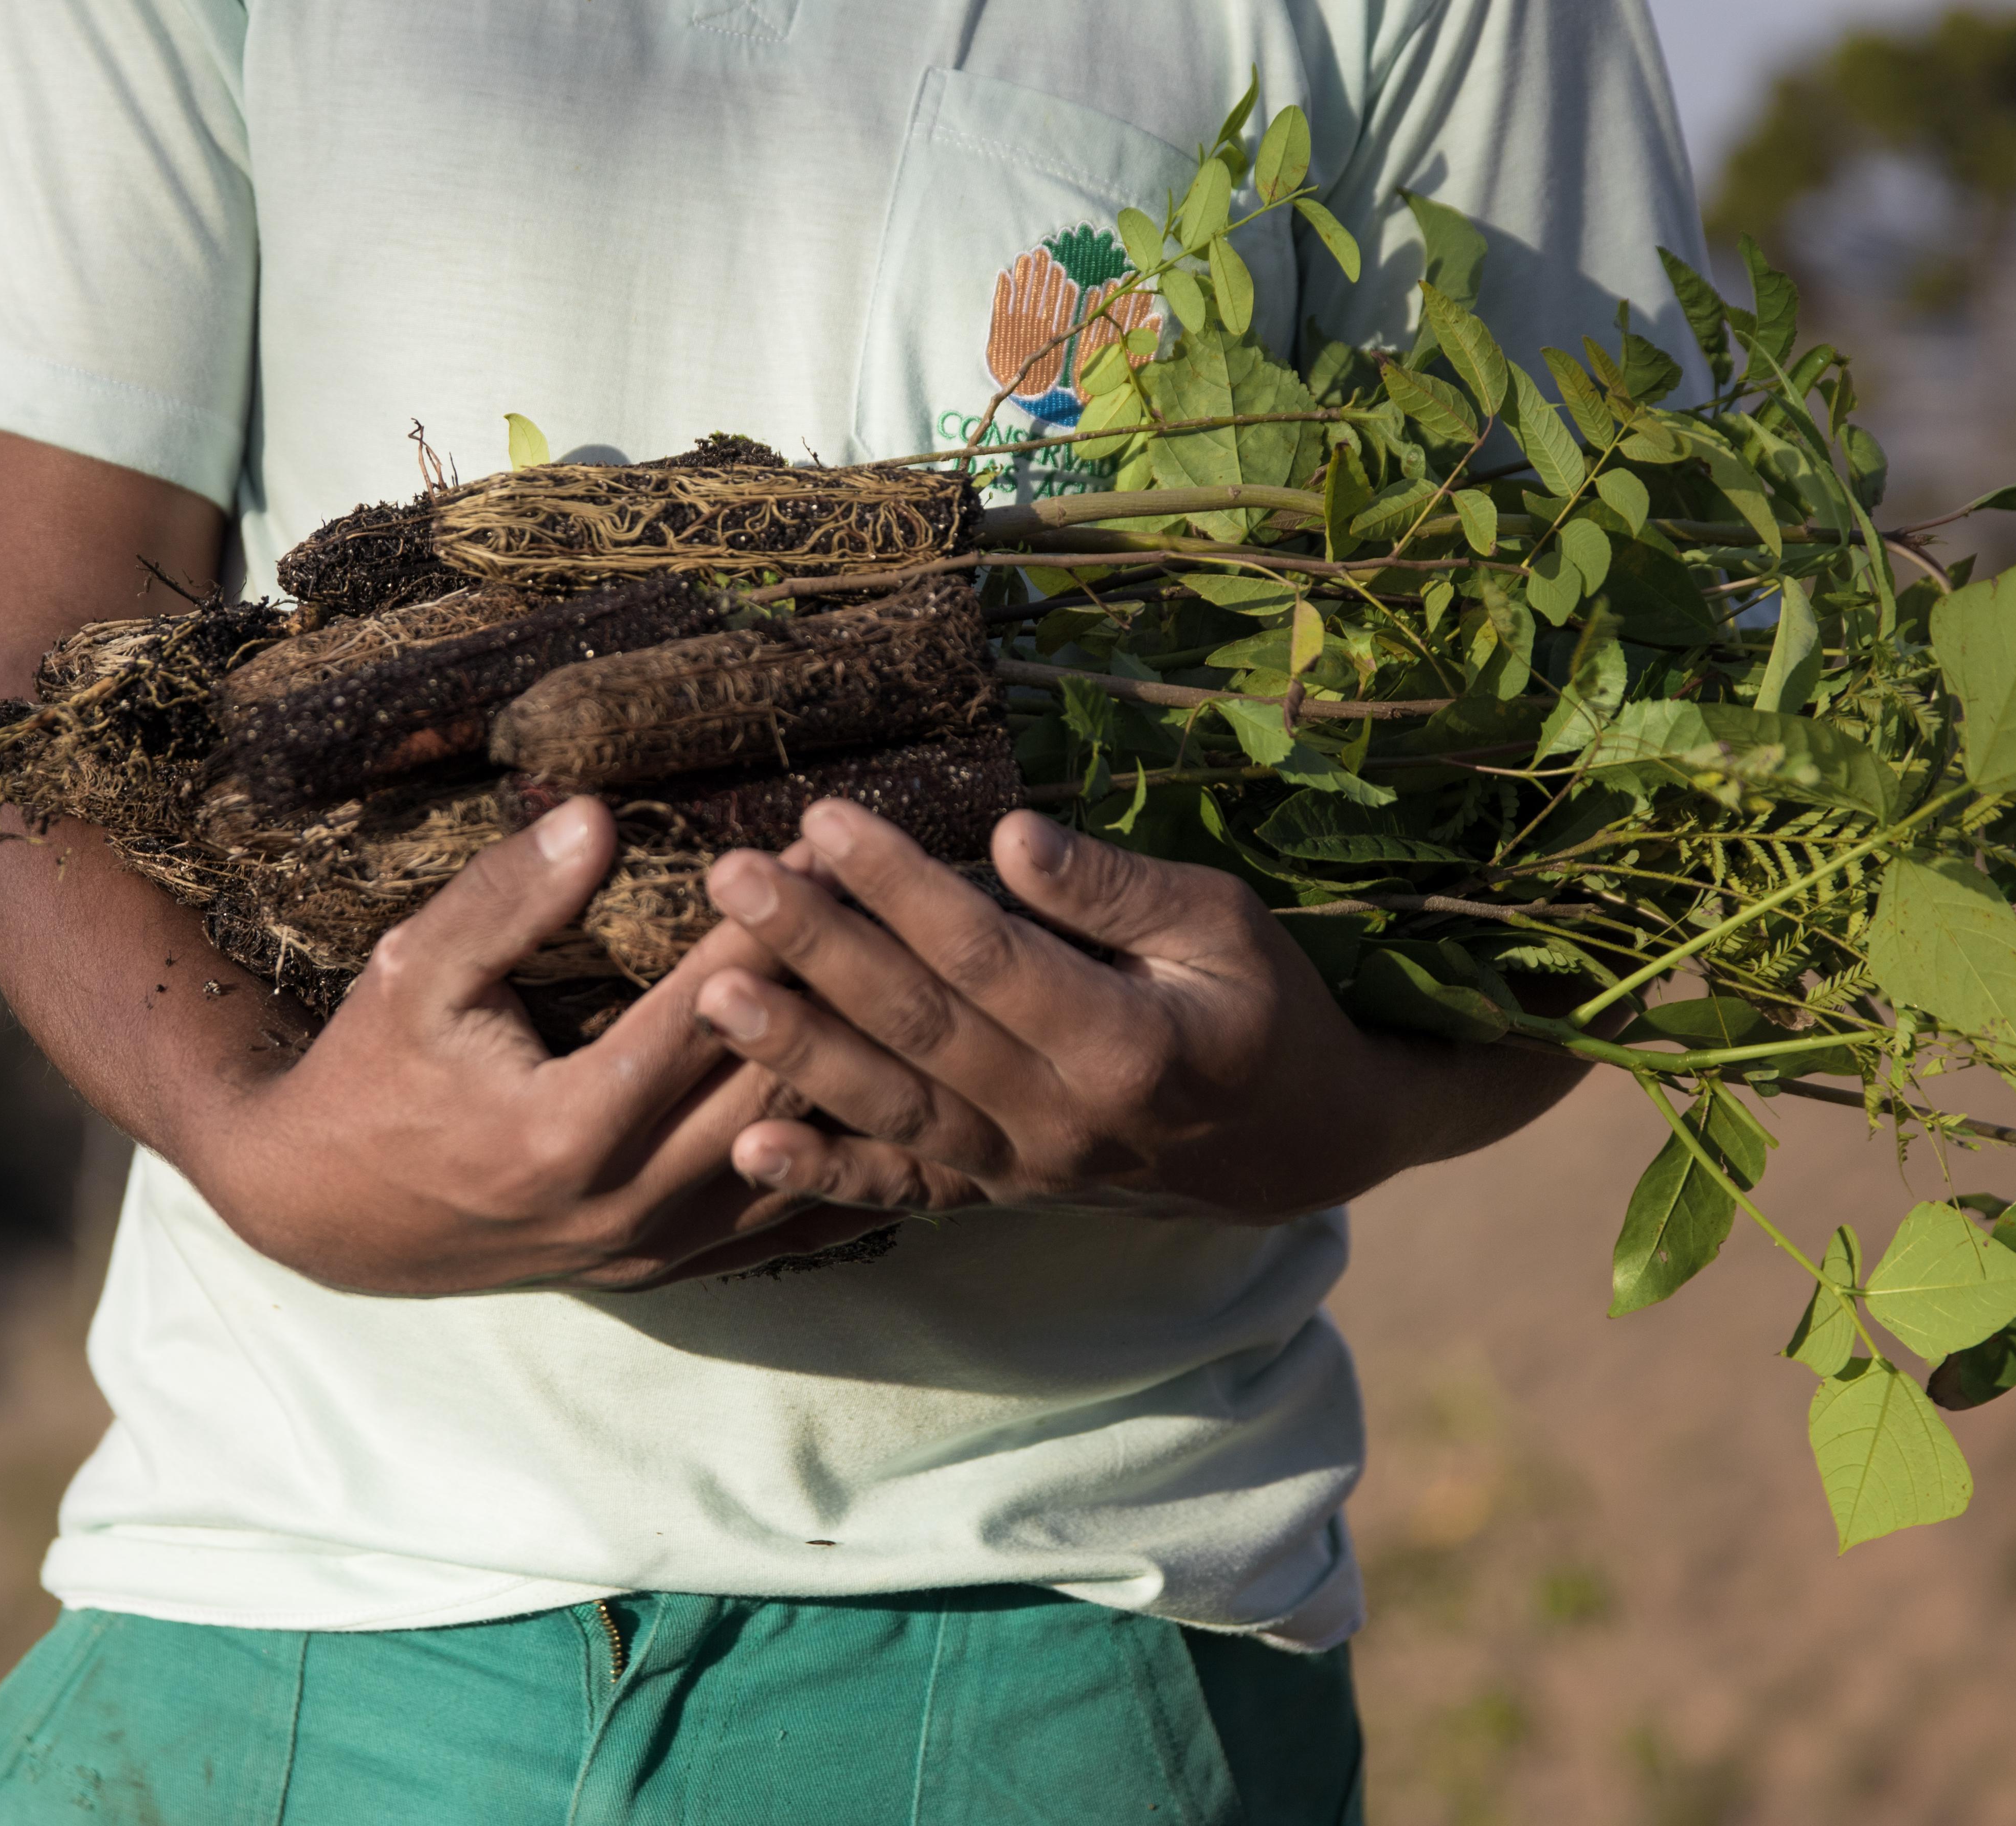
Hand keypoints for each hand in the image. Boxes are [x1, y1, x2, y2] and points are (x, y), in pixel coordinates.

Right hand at [192, 798, 904, 1294]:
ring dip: (860, 1076)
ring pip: (796, 1161)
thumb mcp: (413, 971)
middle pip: (773, 1088)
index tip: (826, 851)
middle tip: (900, 906)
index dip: (770, 923)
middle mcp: (623, 1205)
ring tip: (916, 989)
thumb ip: (505, 898)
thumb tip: (597, 817)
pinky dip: (844, 1167)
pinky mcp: (663, 1269)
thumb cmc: (371, 1073)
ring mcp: (650, 1249)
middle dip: (838, 989)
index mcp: (565, 1131)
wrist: (328, 1209)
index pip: (705, 1011)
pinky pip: (782, 1225)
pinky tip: (906, 1111)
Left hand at [691, 802, 1579, 1223]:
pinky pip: (906, 1192)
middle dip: (818, 949)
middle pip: (921, 1027)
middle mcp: (1067, 1120)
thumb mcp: (1225, 925)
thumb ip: (1114, 889)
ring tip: (711, 994)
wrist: (1304, 1144)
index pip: (988, 952)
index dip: (902, 886)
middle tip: (730, 880)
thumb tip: (1010, 834)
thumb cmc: (1268, 1009)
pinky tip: (748, 1147)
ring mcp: (1029, 1170)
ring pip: (895, 1110)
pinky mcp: (1004, 1196)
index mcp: (1128, 1044)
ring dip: (797, 1053)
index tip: (824, 819)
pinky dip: (827, 1175)